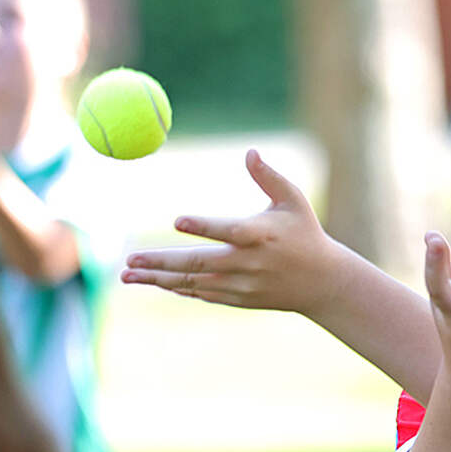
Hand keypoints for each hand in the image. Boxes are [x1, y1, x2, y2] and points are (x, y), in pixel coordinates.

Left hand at [122, 149, 349, 312]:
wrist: (323, 282)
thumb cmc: (306, 234)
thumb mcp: (294, 201)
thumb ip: (269, 177)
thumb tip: (249, 151)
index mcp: (262, 235)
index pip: (229, 231)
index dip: (203, 226)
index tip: (177, 220)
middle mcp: (249, 263)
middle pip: (199, 264)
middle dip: (161, 262)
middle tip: (130, 259)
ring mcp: (243, 285)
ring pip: (194, 283)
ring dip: (159, 278)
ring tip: (127, 274)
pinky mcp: (240, 299)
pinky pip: (202, 294)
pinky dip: (178, 288)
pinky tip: (156, 281)